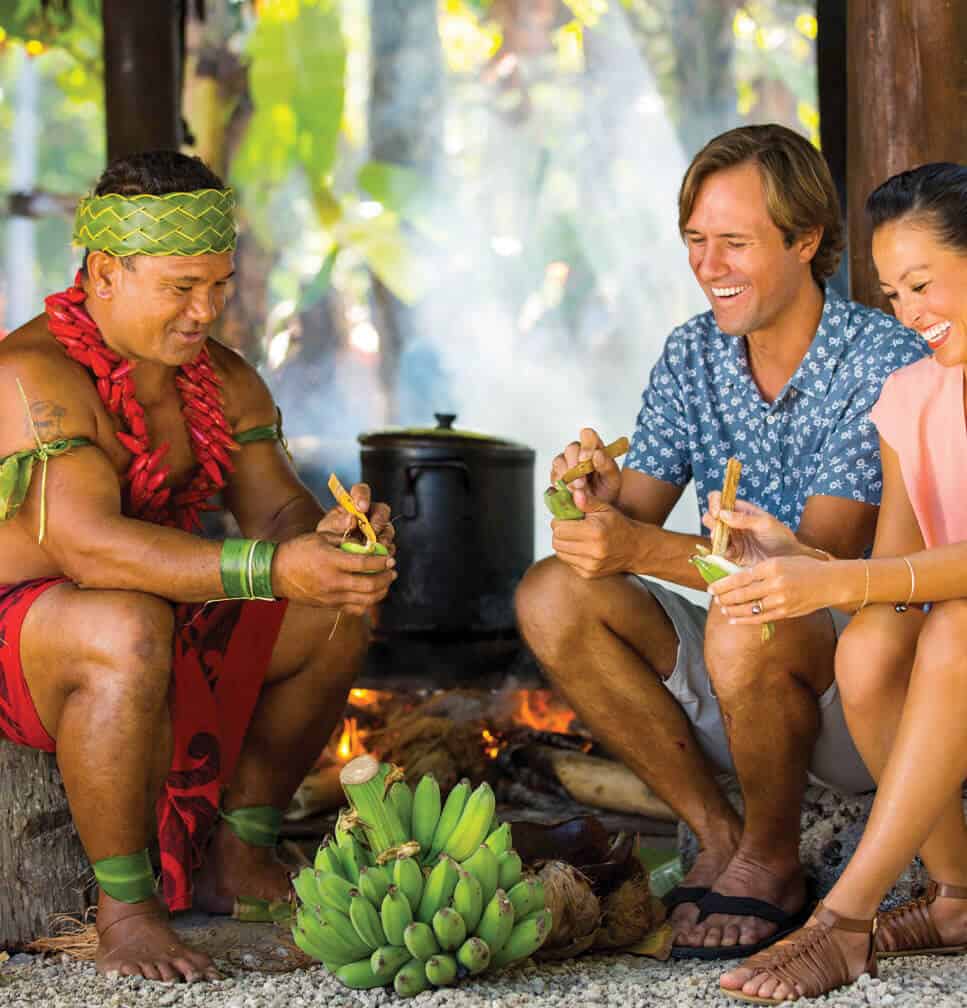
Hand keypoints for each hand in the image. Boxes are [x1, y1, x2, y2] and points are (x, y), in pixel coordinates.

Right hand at [273, 531, 396, 613]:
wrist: (276, 572)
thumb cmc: (299, 550)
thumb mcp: (321, 536)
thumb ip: (345, 539)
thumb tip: (367, 542)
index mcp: (331, 561)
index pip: (364, 563)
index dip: (381, 561)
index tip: (389, 557)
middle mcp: (333, 581)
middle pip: (369, 585)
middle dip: (386, 577)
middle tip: (392, 570)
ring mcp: (332, 596)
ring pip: (366, 600)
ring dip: (382, 591)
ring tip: (387, 581)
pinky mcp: (330, 605)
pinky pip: (356, 609)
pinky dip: (368, 602)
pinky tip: (373, 593)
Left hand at [316, 482, 395, 555]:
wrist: (330, 554)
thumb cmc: (328, 535)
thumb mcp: (327, 528)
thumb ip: (337, 522)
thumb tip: (351, 519)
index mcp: (354, 503)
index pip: (361, 491)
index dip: (363, 497)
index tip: (361, 507)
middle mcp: (370, 513)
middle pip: (382, 510)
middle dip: (378, 521)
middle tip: (371, 531)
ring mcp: (379, 529)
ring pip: (388, 530)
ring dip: (382, 539)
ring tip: (372, 549)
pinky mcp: (383, 544)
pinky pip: (389, 547)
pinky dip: (384, 553)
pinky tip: (376, 558)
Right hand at [551, 427, 620, 507]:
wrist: (598, 504)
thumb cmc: (607, 488)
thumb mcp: (613, 479)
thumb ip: (607, 466)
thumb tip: (597, 455)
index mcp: (594, 448)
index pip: (587, 435)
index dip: (585, 445)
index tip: (586, 458)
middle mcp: (578, 452)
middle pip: (571, 448)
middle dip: (574, 465)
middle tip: (581, 482)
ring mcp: (566, 462)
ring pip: (559, 461)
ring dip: (566, 476)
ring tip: (575, 489)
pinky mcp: (557, 475)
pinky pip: (553, 475)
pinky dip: (559, 484)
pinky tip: (568, 491)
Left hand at [551, 493, 639, 578]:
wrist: (635, 548)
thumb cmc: (619, 526)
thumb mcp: (605, 509)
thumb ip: (587, 501)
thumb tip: (574, 493)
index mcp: (595, 532)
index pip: (559, 529)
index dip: (558, 521)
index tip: (564, 517)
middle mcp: (593, 551)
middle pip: (556, 542)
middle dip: (559, 532)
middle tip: (568, 526)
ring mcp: (590, 565)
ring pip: (560, 553)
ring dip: (563, 543)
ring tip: (574, 536)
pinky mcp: (588, 574)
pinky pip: (568, 562)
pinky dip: (570, 554)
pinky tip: (580, 547)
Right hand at [702, 493, 800, 566]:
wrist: (789, 560)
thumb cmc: (781, 537)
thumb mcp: (765, 523)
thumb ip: (744, 518)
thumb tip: (723, 513)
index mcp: (742, 511)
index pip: (722, 500)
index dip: (715, 503)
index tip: (717, 512)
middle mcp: (734, 524)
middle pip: (712, 517)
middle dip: (711, 521)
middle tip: (718, 529)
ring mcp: (733, 539)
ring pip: (714, 534)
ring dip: (715, 537)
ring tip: (723, 542)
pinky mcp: (733, 554)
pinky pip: (720, 551)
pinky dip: (721, 552)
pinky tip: (730, 553)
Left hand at [708, 555, 840, 623]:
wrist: (829, 582)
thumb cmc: (803, 568)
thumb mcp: (780, 561)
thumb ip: (759, 570)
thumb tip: (735, 578)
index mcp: (772, 567)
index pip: (740, 577)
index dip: (723, 584)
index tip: (711, 587)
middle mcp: (775, 584)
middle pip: (742, 594)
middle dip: (724, 597)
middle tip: (713, 598)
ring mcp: (781, 600)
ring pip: (749, 608)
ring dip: (732, 609)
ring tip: (722, 608)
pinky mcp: (785, 612)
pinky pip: (760, 618)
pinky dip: (744, 619)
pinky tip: (733, 619)